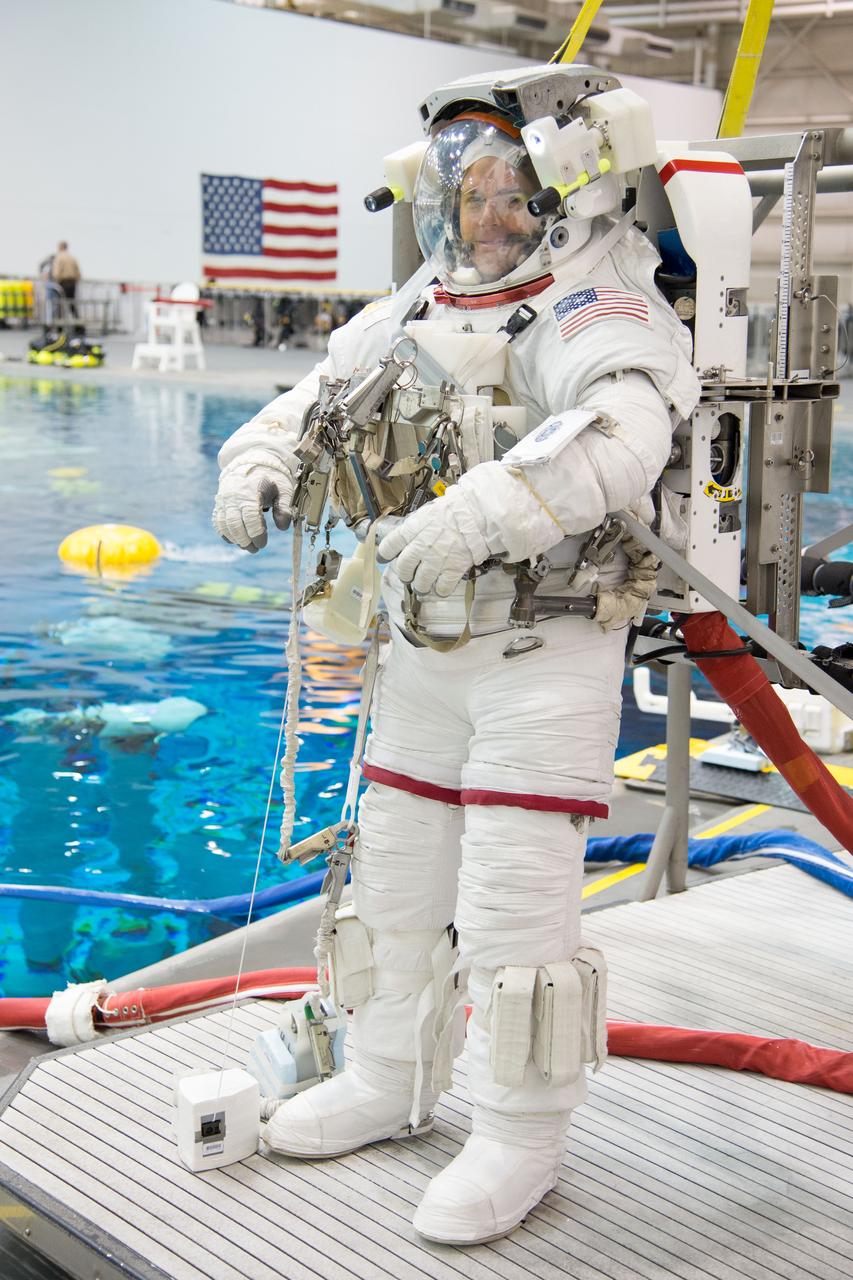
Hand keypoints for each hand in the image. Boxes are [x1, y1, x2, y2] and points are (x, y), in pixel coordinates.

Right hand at [212, 447, 294, 551]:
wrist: (252, 461)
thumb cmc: (270, 478)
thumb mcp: (283, 489)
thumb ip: (284, 508)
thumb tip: (283, 527)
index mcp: (251, 492)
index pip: (251, 518)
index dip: (257, 534)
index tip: (263, 543)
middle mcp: (234, 496)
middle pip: (235, 524)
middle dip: (245, 541)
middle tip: (255, 549)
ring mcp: (225, 500)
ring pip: (224, 524)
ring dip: (235, 539)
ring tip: (247, 546)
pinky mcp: (220, 503)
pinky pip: (218, 521)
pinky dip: (225, 533)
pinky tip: (235, 540)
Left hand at [377, 483, 496, 595]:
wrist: (476, 514)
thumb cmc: (453, 510)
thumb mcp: (427, 513)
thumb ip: (416, 527)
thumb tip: (409, 536)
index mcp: (412, 530)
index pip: (389, 546)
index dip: (384, 554)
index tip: (383, 559)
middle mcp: (420, 547)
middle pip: (403, 569)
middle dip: (404, 575)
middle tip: (408, 576)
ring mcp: (436, 560)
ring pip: (420, 583)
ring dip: (420, 586)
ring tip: (423, 587)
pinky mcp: (452, 569)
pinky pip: (442, 589)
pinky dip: (440, 591)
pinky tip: (441, 588)